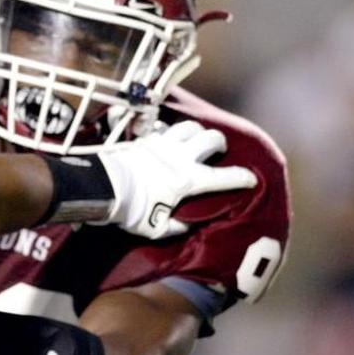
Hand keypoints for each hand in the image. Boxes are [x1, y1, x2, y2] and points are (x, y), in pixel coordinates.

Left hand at [97, 121, 256, 238]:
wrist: (102, 188)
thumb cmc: (131, 211)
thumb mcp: (156, 229)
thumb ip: (176, 226)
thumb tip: (188, 224)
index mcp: (188, 180)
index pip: (224, 177)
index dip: (241, 177)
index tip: (251, 178)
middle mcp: (180, 157)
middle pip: (211, 138)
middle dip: (219, 143)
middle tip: (217, 150)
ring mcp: (162, 144)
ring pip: (189, 126)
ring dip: (195, 131)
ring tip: (193, 139)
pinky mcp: (144, 139)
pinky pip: (163, 127)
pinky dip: (168, 130)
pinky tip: (165, 137)